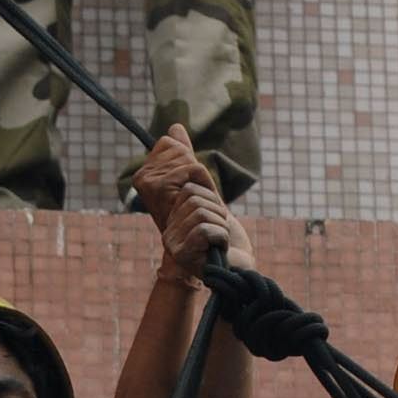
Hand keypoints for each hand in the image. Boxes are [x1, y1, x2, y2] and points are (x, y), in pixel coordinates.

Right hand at [132, 125, 253, 280]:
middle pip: (191, 189)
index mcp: (162, 206)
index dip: (198, 178)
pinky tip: (218, 246)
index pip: (179, 173)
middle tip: (216, 218)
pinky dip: (221, 235)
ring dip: (219, 220)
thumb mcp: (204, 191)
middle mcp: (163, 223)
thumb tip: (175, 128)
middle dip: (213, 201)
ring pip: (200, 208)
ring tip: (218, 234)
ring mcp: (171, 240)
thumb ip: (187, 161)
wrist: (234, 268)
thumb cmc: (218, 229)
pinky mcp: (182, 254)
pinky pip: (207, 228)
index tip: (208, 195)